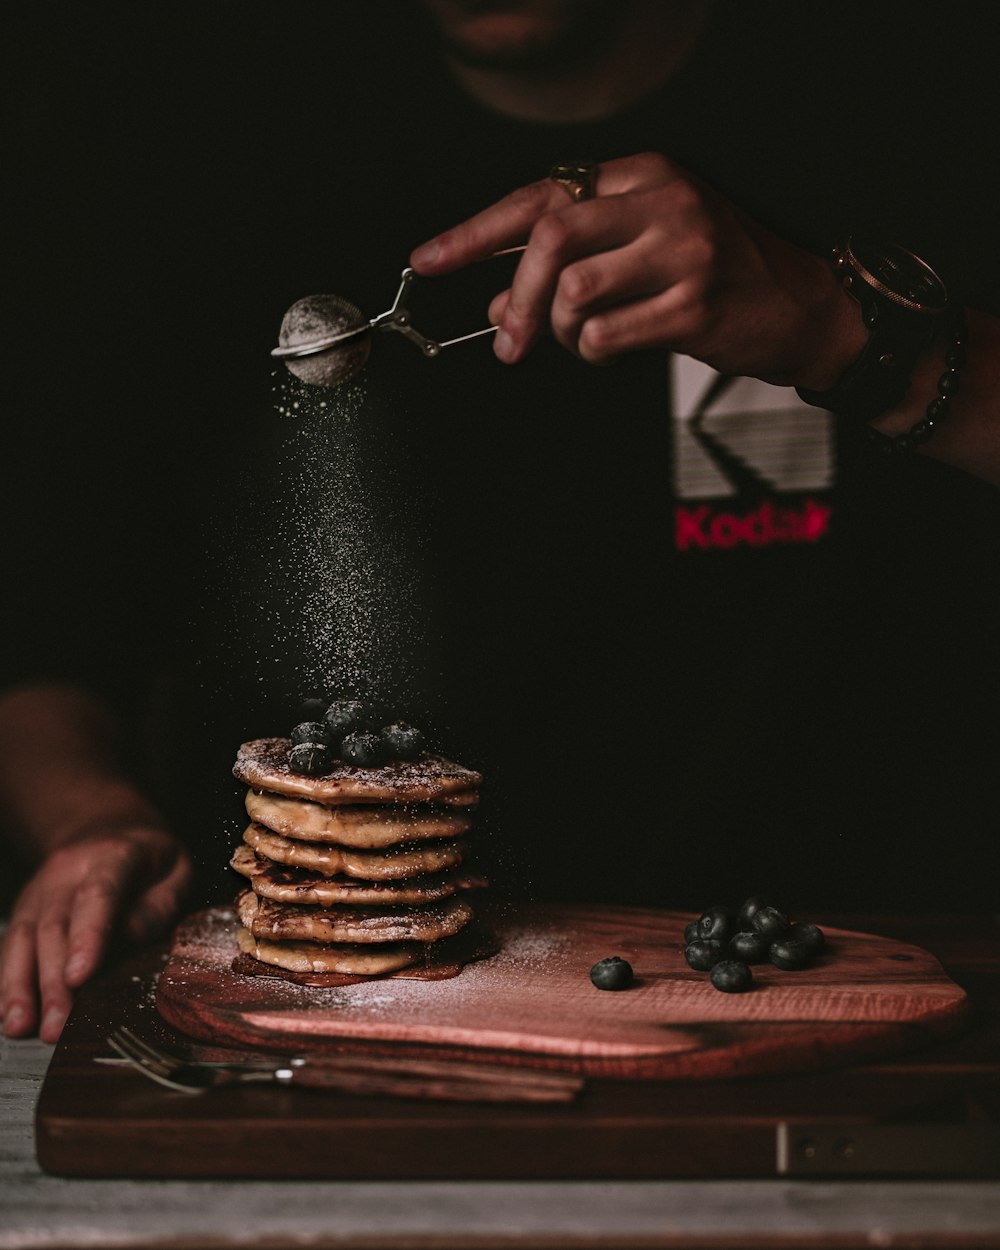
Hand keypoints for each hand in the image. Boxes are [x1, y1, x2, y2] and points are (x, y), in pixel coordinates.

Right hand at [0, 825, 192, 1041]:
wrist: (111, 830)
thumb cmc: (152, 861)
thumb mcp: (177, 872)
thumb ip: (159, 907)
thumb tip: (128, 941)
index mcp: (115, 855)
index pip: (99, 895)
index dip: (88, 936)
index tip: (79, 977)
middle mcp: (70, 869)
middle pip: (56, 925)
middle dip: (52, 980)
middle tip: (55, 1026)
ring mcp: (42, 886)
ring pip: (25, 935)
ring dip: (20, 985)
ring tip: (19, 1027)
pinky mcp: (27, 905)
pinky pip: (12, 941)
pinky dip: (7, 977)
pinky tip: (8, 1011)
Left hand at [410, 151, 862, 387]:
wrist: (804, 308)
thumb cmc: (718, 279)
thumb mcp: (641, 257)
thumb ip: (568, 271)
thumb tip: (498, 303)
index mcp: (642, 176)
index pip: (538, 196)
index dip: (475, 232)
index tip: (428, 260)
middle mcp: (660, 201)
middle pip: (549, 239)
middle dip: (517, 301)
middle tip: (509, 346)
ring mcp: (682, 249)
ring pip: (573, 291)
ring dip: (562, 333)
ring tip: (585, 343)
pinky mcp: (695, 302)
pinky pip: (606, 335)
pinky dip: (594, 353)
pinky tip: (617, 351)